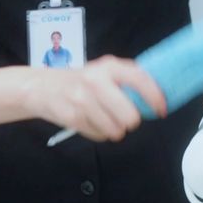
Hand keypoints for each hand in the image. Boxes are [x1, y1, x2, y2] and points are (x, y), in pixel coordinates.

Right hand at [22, 55, 167, 141]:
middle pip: (130, 116)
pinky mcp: (72, 117)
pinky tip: (90, 121)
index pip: (140, 80)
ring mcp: (82, 100)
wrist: (41, 87)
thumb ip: (126, 78)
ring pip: (115, 130)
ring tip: (103, 118)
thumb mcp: (102, 71)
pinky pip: (99, 136)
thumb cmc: (79, 80)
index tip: (161, 109)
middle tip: (124, 117)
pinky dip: (99, 132)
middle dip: (130, 121)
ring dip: (114, 129)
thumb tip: (156, 94)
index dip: (154, 97)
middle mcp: (96, 81)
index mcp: (109, 66)